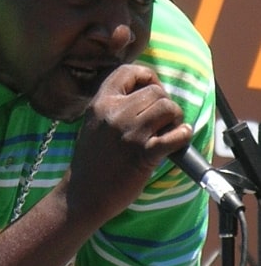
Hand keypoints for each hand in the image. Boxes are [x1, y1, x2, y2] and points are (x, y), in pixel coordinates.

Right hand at [67, 63, 191, 222]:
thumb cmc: (91, 161)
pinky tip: (178, 140)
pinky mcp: (143, 154)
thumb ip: (114, 106)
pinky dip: (183, 136)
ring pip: (167, 107)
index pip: (128, 71)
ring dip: (175, 118)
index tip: (152, 91)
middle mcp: (114, 114)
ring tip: (169, 130)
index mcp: (100, 103)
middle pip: (155, 91)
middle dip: (165, 103)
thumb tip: (148, 94)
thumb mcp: (94, 123)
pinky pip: (176, 135)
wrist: (83, 194)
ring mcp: (129, 133)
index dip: (147, 77)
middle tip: (163, 120)